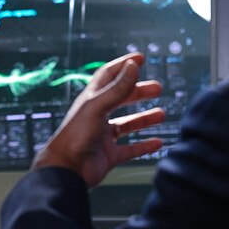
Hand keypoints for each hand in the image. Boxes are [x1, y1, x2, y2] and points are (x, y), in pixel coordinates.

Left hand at [33, 52, 164, 187]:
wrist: (67, 170)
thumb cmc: (75, 136)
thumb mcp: (98, 106)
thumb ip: (117, 88)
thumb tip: (132, 66)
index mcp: (91, 100)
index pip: (108, 76)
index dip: (123, 65)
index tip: (140, 59)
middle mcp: (97, 116)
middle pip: (121, 98)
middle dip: (139, 92)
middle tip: (157, 89)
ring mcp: (102, 136)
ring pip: (127, 124)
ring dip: (144, 118)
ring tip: (161, 114)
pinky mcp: (108, 155)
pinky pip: (130, 149)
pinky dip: (144, 145)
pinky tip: (156, 142)